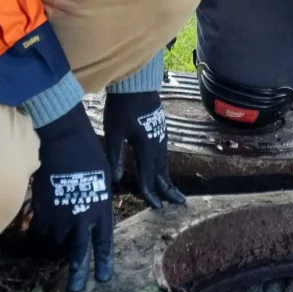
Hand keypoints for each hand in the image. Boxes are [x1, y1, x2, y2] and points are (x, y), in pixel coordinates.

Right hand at [30, 111, 114, 291]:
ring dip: (58, 238)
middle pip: (78, 253)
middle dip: (78, 275)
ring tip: (59, 223)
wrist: (64, 140)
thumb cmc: (88, 155)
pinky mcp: (42, 210)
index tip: (103, 279)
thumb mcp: (103, 181)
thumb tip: (92, 218)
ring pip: (57, 240)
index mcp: (101, 211)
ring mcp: (60, 216)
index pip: (103, 244)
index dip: (103, 262)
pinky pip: (40, 229)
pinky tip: (43, 218)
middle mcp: (81, 219)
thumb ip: (98, 203)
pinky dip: (41, 227)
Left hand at [102, 89, 185, 207]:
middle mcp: (157, 144)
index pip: (148, 177)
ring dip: (167, 179)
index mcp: (146, 147)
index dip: (151, 194)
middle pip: (162, 173)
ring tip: (172, 192)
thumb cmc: (122, 107)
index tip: (156, 207)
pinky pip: (163, 154)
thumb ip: (115, 155)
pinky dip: (164, 167)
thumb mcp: (114, 132)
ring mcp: (160, 136)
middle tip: (178, 204)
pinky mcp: (159, 130)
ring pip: (164, 164)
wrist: (136, 84)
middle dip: (168, 190)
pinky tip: (162, 169)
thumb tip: (116, 179)